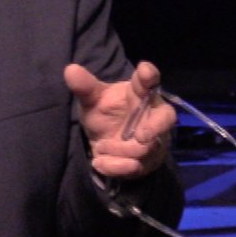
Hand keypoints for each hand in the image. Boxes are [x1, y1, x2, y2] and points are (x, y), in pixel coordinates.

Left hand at [63, 61, 174, 179]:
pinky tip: (100, 162)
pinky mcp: (146, 162)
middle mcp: (153, 115)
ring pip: (145, 148)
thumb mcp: (92, 101)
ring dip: (119, 149)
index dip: (149, 75)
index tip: (145, 71)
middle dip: (154, 128)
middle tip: (140, 136)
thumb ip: (85, 87)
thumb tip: (70, 69)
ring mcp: (154, 140)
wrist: (105, 144)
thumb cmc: (106, 115)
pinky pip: (134, 167)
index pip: (149, 81)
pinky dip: (115, 166)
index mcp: (140, 94)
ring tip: (101, 146)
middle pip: (165, 118)